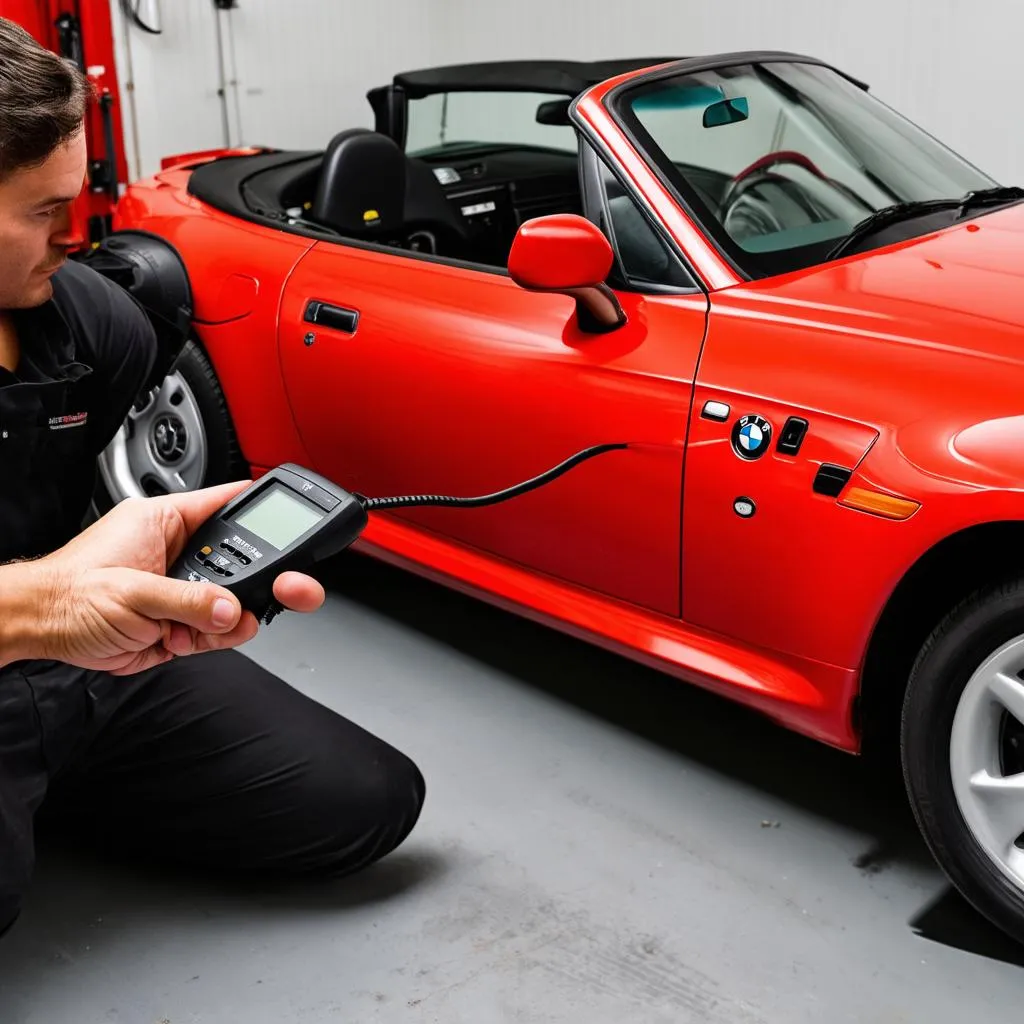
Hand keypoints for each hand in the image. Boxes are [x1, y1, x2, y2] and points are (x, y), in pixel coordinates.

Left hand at [25, 481, 325, 674]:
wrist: (39, 631)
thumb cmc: (68, 594)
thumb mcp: (132, 591)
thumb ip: (187, 600)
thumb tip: (231, 608)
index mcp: (166, 521)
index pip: (229, 503)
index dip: (266, 509)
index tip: (298, 517)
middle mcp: (178, 552)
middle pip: (242, 558)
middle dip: (264, 577)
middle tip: (294, 587)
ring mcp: (179, 588)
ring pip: (233, 599)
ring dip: (236, 615)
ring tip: (230, 622)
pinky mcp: (177, 620)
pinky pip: (216, 628)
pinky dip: (219, 636)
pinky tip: (209, 636)